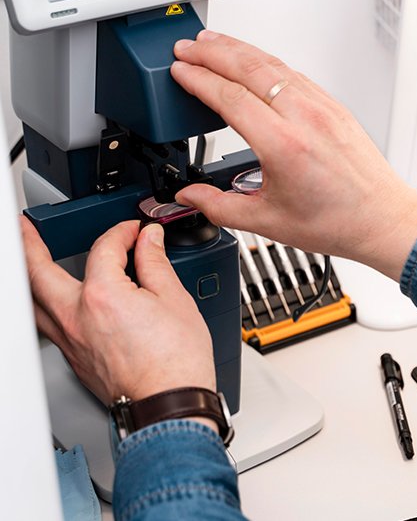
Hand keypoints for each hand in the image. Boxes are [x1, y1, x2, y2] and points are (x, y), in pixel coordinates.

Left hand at [20, 218, 215, 407]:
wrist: (170, 403)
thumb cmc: (176, 361)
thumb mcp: (175, 299)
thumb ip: (156, 262)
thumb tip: (150, 240)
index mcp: (103, 296)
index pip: (105, 248)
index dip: (123, 232)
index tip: (137, 231)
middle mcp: (77, 317)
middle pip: (38, 271)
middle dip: (30, 243)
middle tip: (26, 228)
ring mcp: (71, 341)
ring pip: (34, 302)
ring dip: (29, 275)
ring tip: (30, 260)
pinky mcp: (74, 359)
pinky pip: (48, 324)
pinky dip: (46, 303)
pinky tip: (56, 300)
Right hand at [171, 31, 416, 280]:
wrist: (380, 218)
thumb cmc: (336, 221)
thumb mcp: (267, 222)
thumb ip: (220, 207)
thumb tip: (190, 197)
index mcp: (283, 146)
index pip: (230, 97)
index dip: (199, 79)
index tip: (180, 71)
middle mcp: (304, 118)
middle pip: (249, 67)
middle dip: (211, 51)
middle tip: (187, 46)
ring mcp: (322, 107)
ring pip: (273, 63)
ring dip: (238, 48)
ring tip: (212, 42)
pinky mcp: (334, 106)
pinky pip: (294, 73)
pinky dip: (266, 61)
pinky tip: (254, 61)